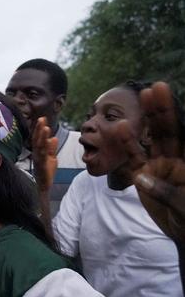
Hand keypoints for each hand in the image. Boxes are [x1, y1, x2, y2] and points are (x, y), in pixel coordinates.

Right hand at [31, 117, 58, 191]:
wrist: (44, 185)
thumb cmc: (46, 171)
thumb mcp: (51, 157)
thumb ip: (52, 148)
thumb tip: (54, 138)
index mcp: (38, 151)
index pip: (38, 138)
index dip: (39, 128)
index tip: (42, 119)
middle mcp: (36, 153)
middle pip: (37, 139)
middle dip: (39, 129)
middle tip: (41, 118)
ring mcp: (38, 159)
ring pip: (39, 146)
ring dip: (42, 136)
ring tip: (45, 127)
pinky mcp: (42, 165)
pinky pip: (43, 155)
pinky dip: (46, 147)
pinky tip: (48, 141)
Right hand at [118, 82, 184, 244]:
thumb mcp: (184, 209)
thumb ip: (166, 193)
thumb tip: (141, 178)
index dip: (176, 113)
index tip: (166, 93)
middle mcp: (177, 160)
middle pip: (169, 130)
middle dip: (162, 110)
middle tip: (154, 88)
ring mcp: (161, 167)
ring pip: (152, 139)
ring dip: (145, 121)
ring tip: (141, 98)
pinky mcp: (145, 178)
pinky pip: (134, 159)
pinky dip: (127, 145)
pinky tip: (119, 128)